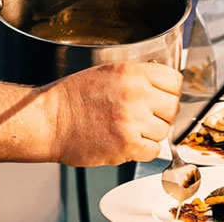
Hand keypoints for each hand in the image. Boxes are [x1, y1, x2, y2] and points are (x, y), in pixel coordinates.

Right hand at [48, 62, 181, 166]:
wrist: (49, 120)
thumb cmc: (73, 97)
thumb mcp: (108, 72)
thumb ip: (138, 77)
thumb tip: (164, 88)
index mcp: (132, 72)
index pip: (175, 81)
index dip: (169, 92)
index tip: (163, 98)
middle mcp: (136, 93)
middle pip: (173, 107)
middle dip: (161, 114)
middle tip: (145, 117)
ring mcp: (132, 119)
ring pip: (164, 130)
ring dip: (151, 133)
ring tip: (129, 129)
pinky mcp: (127, 144)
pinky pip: (154, 150)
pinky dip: (143, 150)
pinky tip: (126, 142)